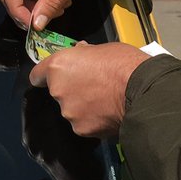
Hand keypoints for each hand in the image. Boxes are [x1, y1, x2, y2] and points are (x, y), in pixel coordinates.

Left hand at [29, 42, 149, 138]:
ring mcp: (69, 113)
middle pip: (58, 92)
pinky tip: (110, 113)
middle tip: (93, 86)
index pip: (37, 75)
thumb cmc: (124, 64)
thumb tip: (81, 54)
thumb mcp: (103, 49)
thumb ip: (85, 55)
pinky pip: (85, 123)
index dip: (44, 75)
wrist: (143, 91)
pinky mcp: (82, 130)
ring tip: (105, 101)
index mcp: (59, 67)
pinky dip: (94, 120)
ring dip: (83, 106)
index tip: (54, 76)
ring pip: (72, 110)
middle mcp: (58, 91)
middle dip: (72, 90)